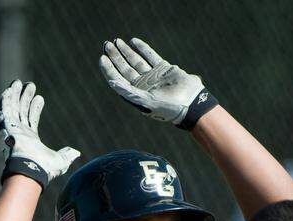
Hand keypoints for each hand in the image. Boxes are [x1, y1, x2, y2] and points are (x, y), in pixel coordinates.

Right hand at [0, 80, 79, 187]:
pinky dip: (6, 99)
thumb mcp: (60, 161)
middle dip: (25, 98)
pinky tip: (9, 89)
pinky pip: (5, 109)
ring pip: (12, 108)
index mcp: (30, 140)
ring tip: (18, 82)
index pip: (31, 120)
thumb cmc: (44, 168)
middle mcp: (19, 134)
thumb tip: (76, 152)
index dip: (35, 108)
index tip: (40, 98)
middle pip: (21, 111)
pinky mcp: (6, 126)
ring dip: (15, 95)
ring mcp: (12, 129)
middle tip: (30, 86)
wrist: (31, 169)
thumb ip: (67, 155)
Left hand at [99, 37, 216, 128]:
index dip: (109, 68)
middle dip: (116, 56)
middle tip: (107, 44)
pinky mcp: (163, 68)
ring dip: (126, 51)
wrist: (190, 104)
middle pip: (125, 68)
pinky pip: (150, 56)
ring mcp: (153, 76)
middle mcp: (143, 84)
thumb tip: (112, 82)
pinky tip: (134, 41)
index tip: (102, 57)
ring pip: (136, 60)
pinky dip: (143, 48)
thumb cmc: (167, 107)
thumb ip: (128, 92)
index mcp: (136, 93)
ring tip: (117, 41)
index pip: (118, 79)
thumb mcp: (145, 101)